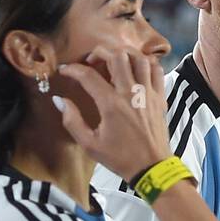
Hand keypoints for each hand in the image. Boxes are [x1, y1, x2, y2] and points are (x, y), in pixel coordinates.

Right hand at [54, 47, 171, 180]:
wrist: (151, 168)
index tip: (64, 70)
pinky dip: (145, 64)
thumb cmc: (120, 158)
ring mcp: (148, 93)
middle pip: (116, 56)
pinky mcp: (160, 97)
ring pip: (138, 58)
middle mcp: (131, 92)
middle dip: (100, 53)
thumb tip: (59, 100)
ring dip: (123, 55)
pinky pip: (156, 69)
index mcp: (111, 104)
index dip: (72, 69)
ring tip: (114, 63)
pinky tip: (135, 71)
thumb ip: (72, 121)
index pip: (88, 75)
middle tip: (92, 62)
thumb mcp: (90, 145)